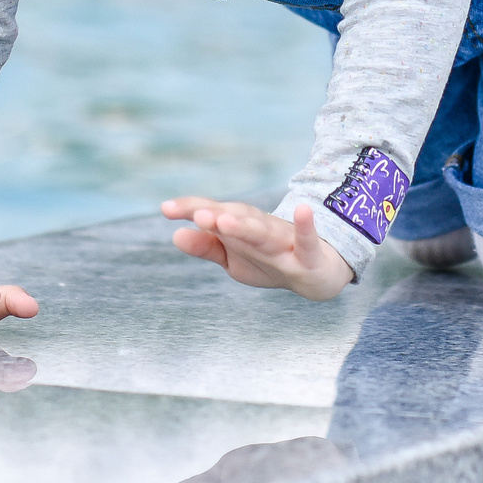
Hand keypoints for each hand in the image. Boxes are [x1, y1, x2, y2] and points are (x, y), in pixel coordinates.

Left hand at [160, 197, 352, 300]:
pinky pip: (307, 241)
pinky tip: (303, 210)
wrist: (316, 273)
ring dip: (246, 226)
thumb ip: (207, 247)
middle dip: (218, 217)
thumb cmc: (268, 260)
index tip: (166, 208)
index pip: (214, 214)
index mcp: (241, 228)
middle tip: (198, 215)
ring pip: (263, 233)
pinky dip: (306, 226)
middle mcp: (260, 229)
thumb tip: (175, 235)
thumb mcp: (233, 259)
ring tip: (225, 220)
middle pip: (237, 220)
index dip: (192, 209)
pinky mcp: (308, 255)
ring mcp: (284, 241)